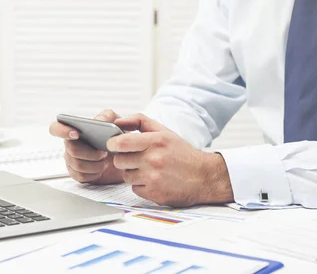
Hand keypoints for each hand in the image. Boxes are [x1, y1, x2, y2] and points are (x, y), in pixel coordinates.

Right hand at [49, 109, 123, 184]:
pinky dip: (95, 173)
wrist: (123, 156)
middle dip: (91, 152)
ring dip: (95, 164)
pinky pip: (81, 176)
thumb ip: (107, 116)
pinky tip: (102, 168)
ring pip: (78, 165)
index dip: (61, 131)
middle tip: (104, 152)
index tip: (76, 133)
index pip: (56, 128)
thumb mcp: (115, 121)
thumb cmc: (115, 137)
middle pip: (72, 150)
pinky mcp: (77, 174)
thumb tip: (98, 120)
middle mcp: (69, 145)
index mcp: (74, 129)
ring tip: (105, 161)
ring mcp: (71, 160)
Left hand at [108, 114, 233, 206]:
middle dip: (124, 159)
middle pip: (119, 161)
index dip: (112, 143)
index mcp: (156, 141)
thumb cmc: (182, 153)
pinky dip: (141, 185)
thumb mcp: (164, 131)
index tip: (112, 144)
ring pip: (126, 176)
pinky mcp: (155, 194)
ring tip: (148, 169)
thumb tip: (118, 121)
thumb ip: (140, 121)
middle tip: (135, 158)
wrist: (204, 177)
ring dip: (133, 173)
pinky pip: (135, 188)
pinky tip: (153, 180)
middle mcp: (154, 160)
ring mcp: (154, 178)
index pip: (121, 142)